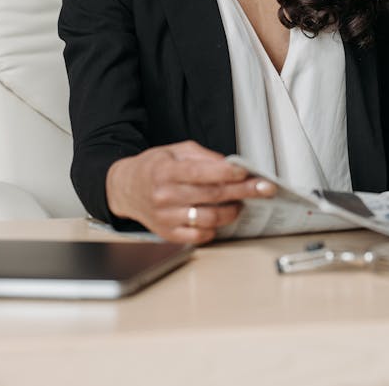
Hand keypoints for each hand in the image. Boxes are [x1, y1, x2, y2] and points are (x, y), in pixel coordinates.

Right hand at [105, 140, 273, 243]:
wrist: (125, 189)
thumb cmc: (153, 168)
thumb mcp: (175, 151)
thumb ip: (202, 157)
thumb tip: (229, 165)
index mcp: (167, 171)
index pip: (203, 173)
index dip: (228, 173)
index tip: (247, 172)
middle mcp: (166, 195)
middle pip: (213, 195)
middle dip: (243, 191)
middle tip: (263, 188)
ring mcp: (167, 217)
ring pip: (209, 218)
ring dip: (231, 211)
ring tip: (241, 204)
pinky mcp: (168, 233)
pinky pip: (199, 236)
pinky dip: (215, 228)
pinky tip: (220, 219)